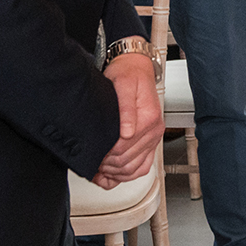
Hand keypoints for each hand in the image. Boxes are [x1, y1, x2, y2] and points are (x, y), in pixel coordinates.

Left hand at [91, 48, 162, 187]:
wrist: (136, 68)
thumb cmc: (128, 75)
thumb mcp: (123, 85)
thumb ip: (125, 109)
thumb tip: (127, 133)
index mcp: (149, 119)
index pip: (124, 149)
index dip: (105, 155)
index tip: (92, 153)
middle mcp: (154, 131)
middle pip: (128, 162)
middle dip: (107, 166)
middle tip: (91, 162)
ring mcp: (153, 138)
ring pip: (135, 169)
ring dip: (115, 174)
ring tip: (99, 170)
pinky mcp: (150, 142)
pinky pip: (142, 167)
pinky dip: (126, 176)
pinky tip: (111, 176)